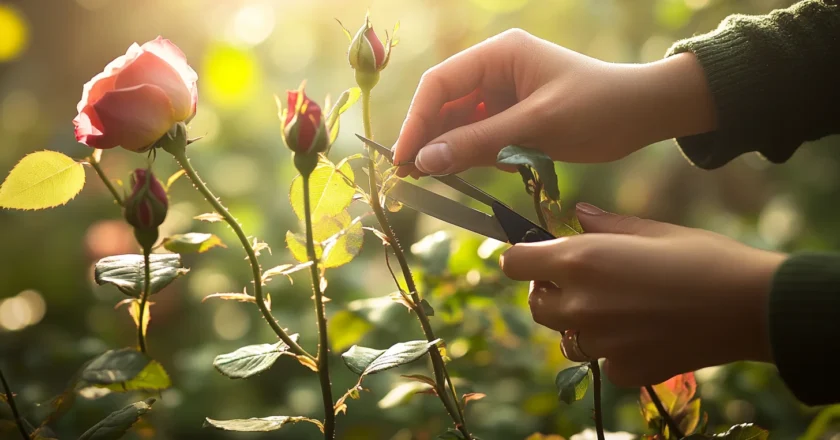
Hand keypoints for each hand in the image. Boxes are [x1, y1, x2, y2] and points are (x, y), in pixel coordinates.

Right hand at [393, 29, 716, 176]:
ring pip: (459, 125)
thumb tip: (425, 161)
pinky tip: (468, 172)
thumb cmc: (598, 108)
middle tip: (409, 174)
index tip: (403, 156)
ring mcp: (504, 95)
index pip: (441, 83)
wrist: (645, 116)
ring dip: (448, 151)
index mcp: (500, 55)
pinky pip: (480, 138)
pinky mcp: (514, 119)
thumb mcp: (537, 127)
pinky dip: (472, 157)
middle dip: (428, 138)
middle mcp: (496, 71)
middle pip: (445, 105)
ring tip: (429, 179)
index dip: (417, 119)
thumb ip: (479, 143)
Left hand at [500, 203, 786, 386]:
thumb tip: (577, 214)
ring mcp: (600, 343)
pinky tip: (643, 334)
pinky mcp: (623, 370)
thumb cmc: (704, 256)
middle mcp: (580, 304)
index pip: (514, 263)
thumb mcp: (652, 229)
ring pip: (566, 337)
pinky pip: (602, 361)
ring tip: (616, 309)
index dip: (523, 257)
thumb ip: (605, 224)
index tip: (538, 255)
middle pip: (537, 304)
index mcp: (580, 261)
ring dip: (578, 324)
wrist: (751, 307)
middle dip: (550, 291)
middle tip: (582, 281)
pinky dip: (614, 350)